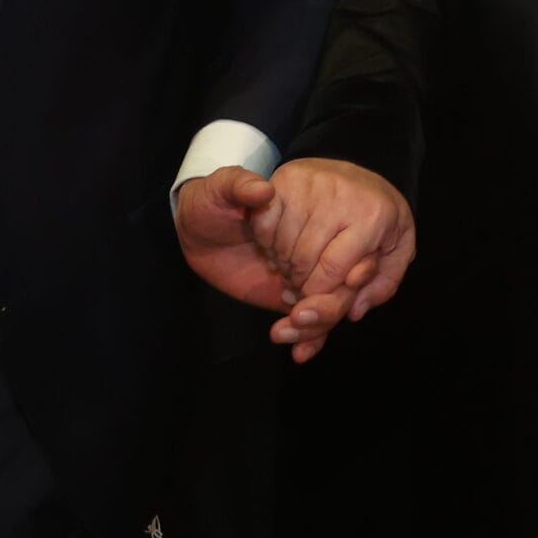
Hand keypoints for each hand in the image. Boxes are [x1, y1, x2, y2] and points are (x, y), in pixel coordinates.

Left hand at [175, 167, 367, 362]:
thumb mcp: (217, 188)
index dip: (336, 268)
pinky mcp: (295, 292)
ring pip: (334, 302)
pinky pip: (316, 320)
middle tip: (298, 313)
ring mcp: (308, 267)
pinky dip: (311, 339)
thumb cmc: (209, 202)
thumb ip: (238, 185)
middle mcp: (318, 237)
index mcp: (310, 206)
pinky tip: (299, 352)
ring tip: (286, 332)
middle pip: (343, 278)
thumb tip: (264, 192)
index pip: (338, 242)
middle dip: (327, 303)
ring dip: (317, 325)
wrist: (195, 233)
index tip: (325, 281)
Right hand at [253, 158, 415, 364]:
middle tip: (301, 288)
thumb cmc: (380, 217)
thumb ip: (383, 285)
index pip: (332, 269)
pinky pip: (266, 223)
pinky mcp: (287, 176)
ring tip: (293, 268)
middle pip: (303, 259)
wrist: (362, 176)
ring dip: (282, 267)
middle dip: (298, 284)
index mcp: (375, 214)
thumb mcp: (396, 250)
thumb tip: (354, 311)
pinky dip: (266, 243)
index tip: (313, 299)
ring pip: (283, 244)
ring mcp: (312, 182)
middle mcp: (343, 194)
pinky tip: (279, 247)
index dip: (317, 293)